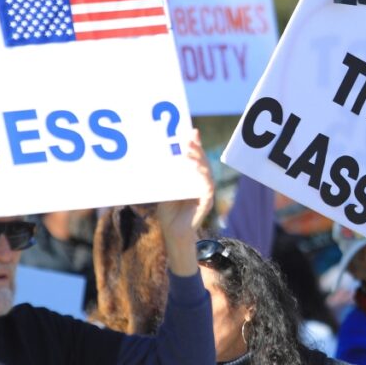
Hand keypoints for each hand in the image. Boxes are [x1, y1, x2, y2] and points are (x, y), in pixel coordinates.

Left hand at [156, 129, 210, 275]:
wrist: (173, 233)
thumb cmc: (169, 212)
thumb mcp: (165, 189)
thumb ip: (166, 176)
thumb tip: (159, 158)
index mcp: (193, 179)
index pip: (195, 158)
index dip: (194, 145)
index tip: (190, 131)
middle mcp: (201, 183)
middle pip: (202, 161)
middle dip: (196, 148)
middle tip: (189, 137)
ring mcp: (205, 192)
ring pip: (206, 171)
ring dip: (199, 159)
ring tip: (189, 150)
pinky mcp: (206, 201)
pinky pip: (207, 186)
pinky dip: (202, 176)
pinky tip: (195, 168)